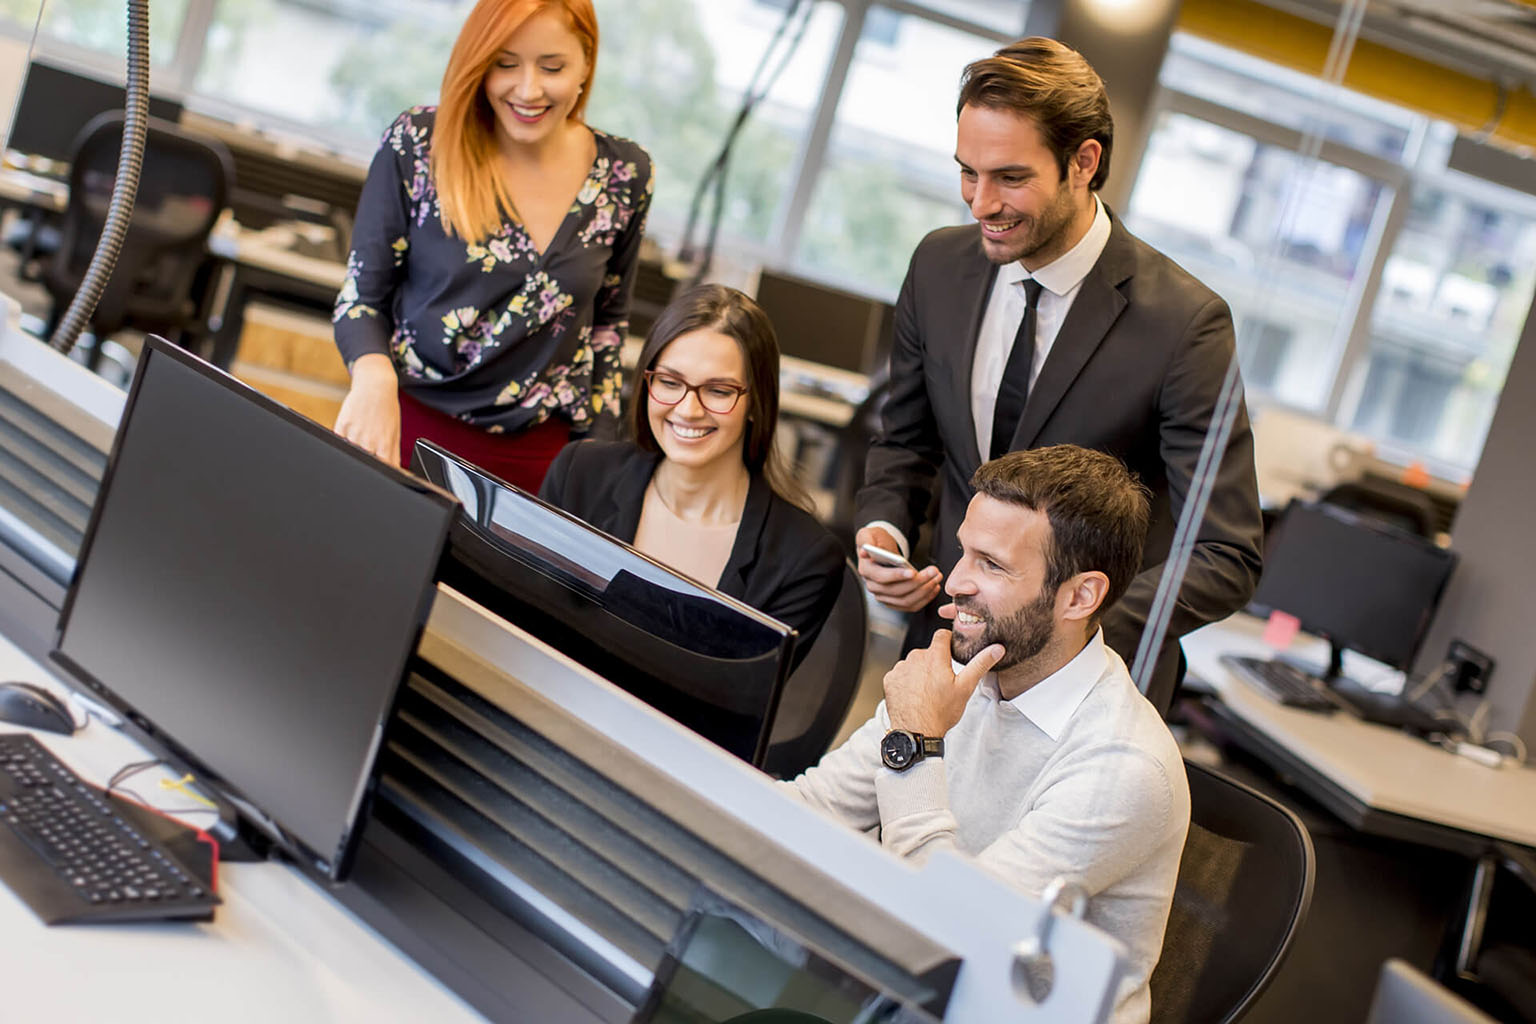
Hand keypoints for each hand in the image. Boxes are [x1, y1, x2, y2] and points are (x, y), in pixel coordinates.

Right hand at [334, 353, 400, 466]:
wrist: (376, 387)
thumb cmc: (387, 410)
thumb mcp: (395, 434)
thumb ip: (393, 454)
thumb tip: (396, 472)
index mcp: (385, 445)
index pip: (383, 470)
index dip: (381, 476)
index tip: (379, 479)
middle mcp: (369, 442)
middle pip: (365, 464)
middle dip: (366, 467)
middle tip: (366, 463)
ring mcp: (354, 434)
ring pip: (350, 455)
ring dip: (353, 456)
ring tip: (358, 447)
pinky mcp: (341, 426)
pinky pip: (338, 443)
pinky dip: (342, 445)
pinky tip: (347, 441)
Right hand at [856, 525, 942, 612]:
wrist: (881, 550)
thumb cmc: (876, 541)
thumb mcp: (868, 534)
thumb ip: (866, 540)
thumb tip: (864, 552)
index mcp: (866, 570)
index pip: (881, 577)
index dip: (897, 576)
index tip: (913, 572)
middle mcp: (873, 586)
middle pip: (896, 591)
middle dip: (918, 582)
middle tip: (933, 572)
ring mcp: (883, 596)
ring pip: (905, 600)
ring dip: (924, 591)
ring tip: (936, 578)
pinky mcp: (893, 601)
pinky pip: (910, 605)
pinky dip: (924, 599)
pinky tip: (933, 587)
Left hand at [882, 629, 1003, 737]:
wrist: (916, 732)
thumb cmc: (941, 712)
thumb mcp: (966, 688)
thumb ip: (980, 664)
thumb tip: (996, 649)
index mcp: (934, 657)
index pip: (941, 635)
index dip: (948, 641)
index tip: (951, 651)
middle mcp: (915, 658)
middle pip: (927, 652)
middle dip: (935, 662)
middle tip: (942, 681)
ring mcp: (900, 668)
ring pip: (914, 663)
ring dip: (920, 671)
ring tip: (928, 691)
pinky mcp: (890, 679)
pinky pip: (901, 673)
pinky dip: (907, 681)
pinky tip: (915, 694)